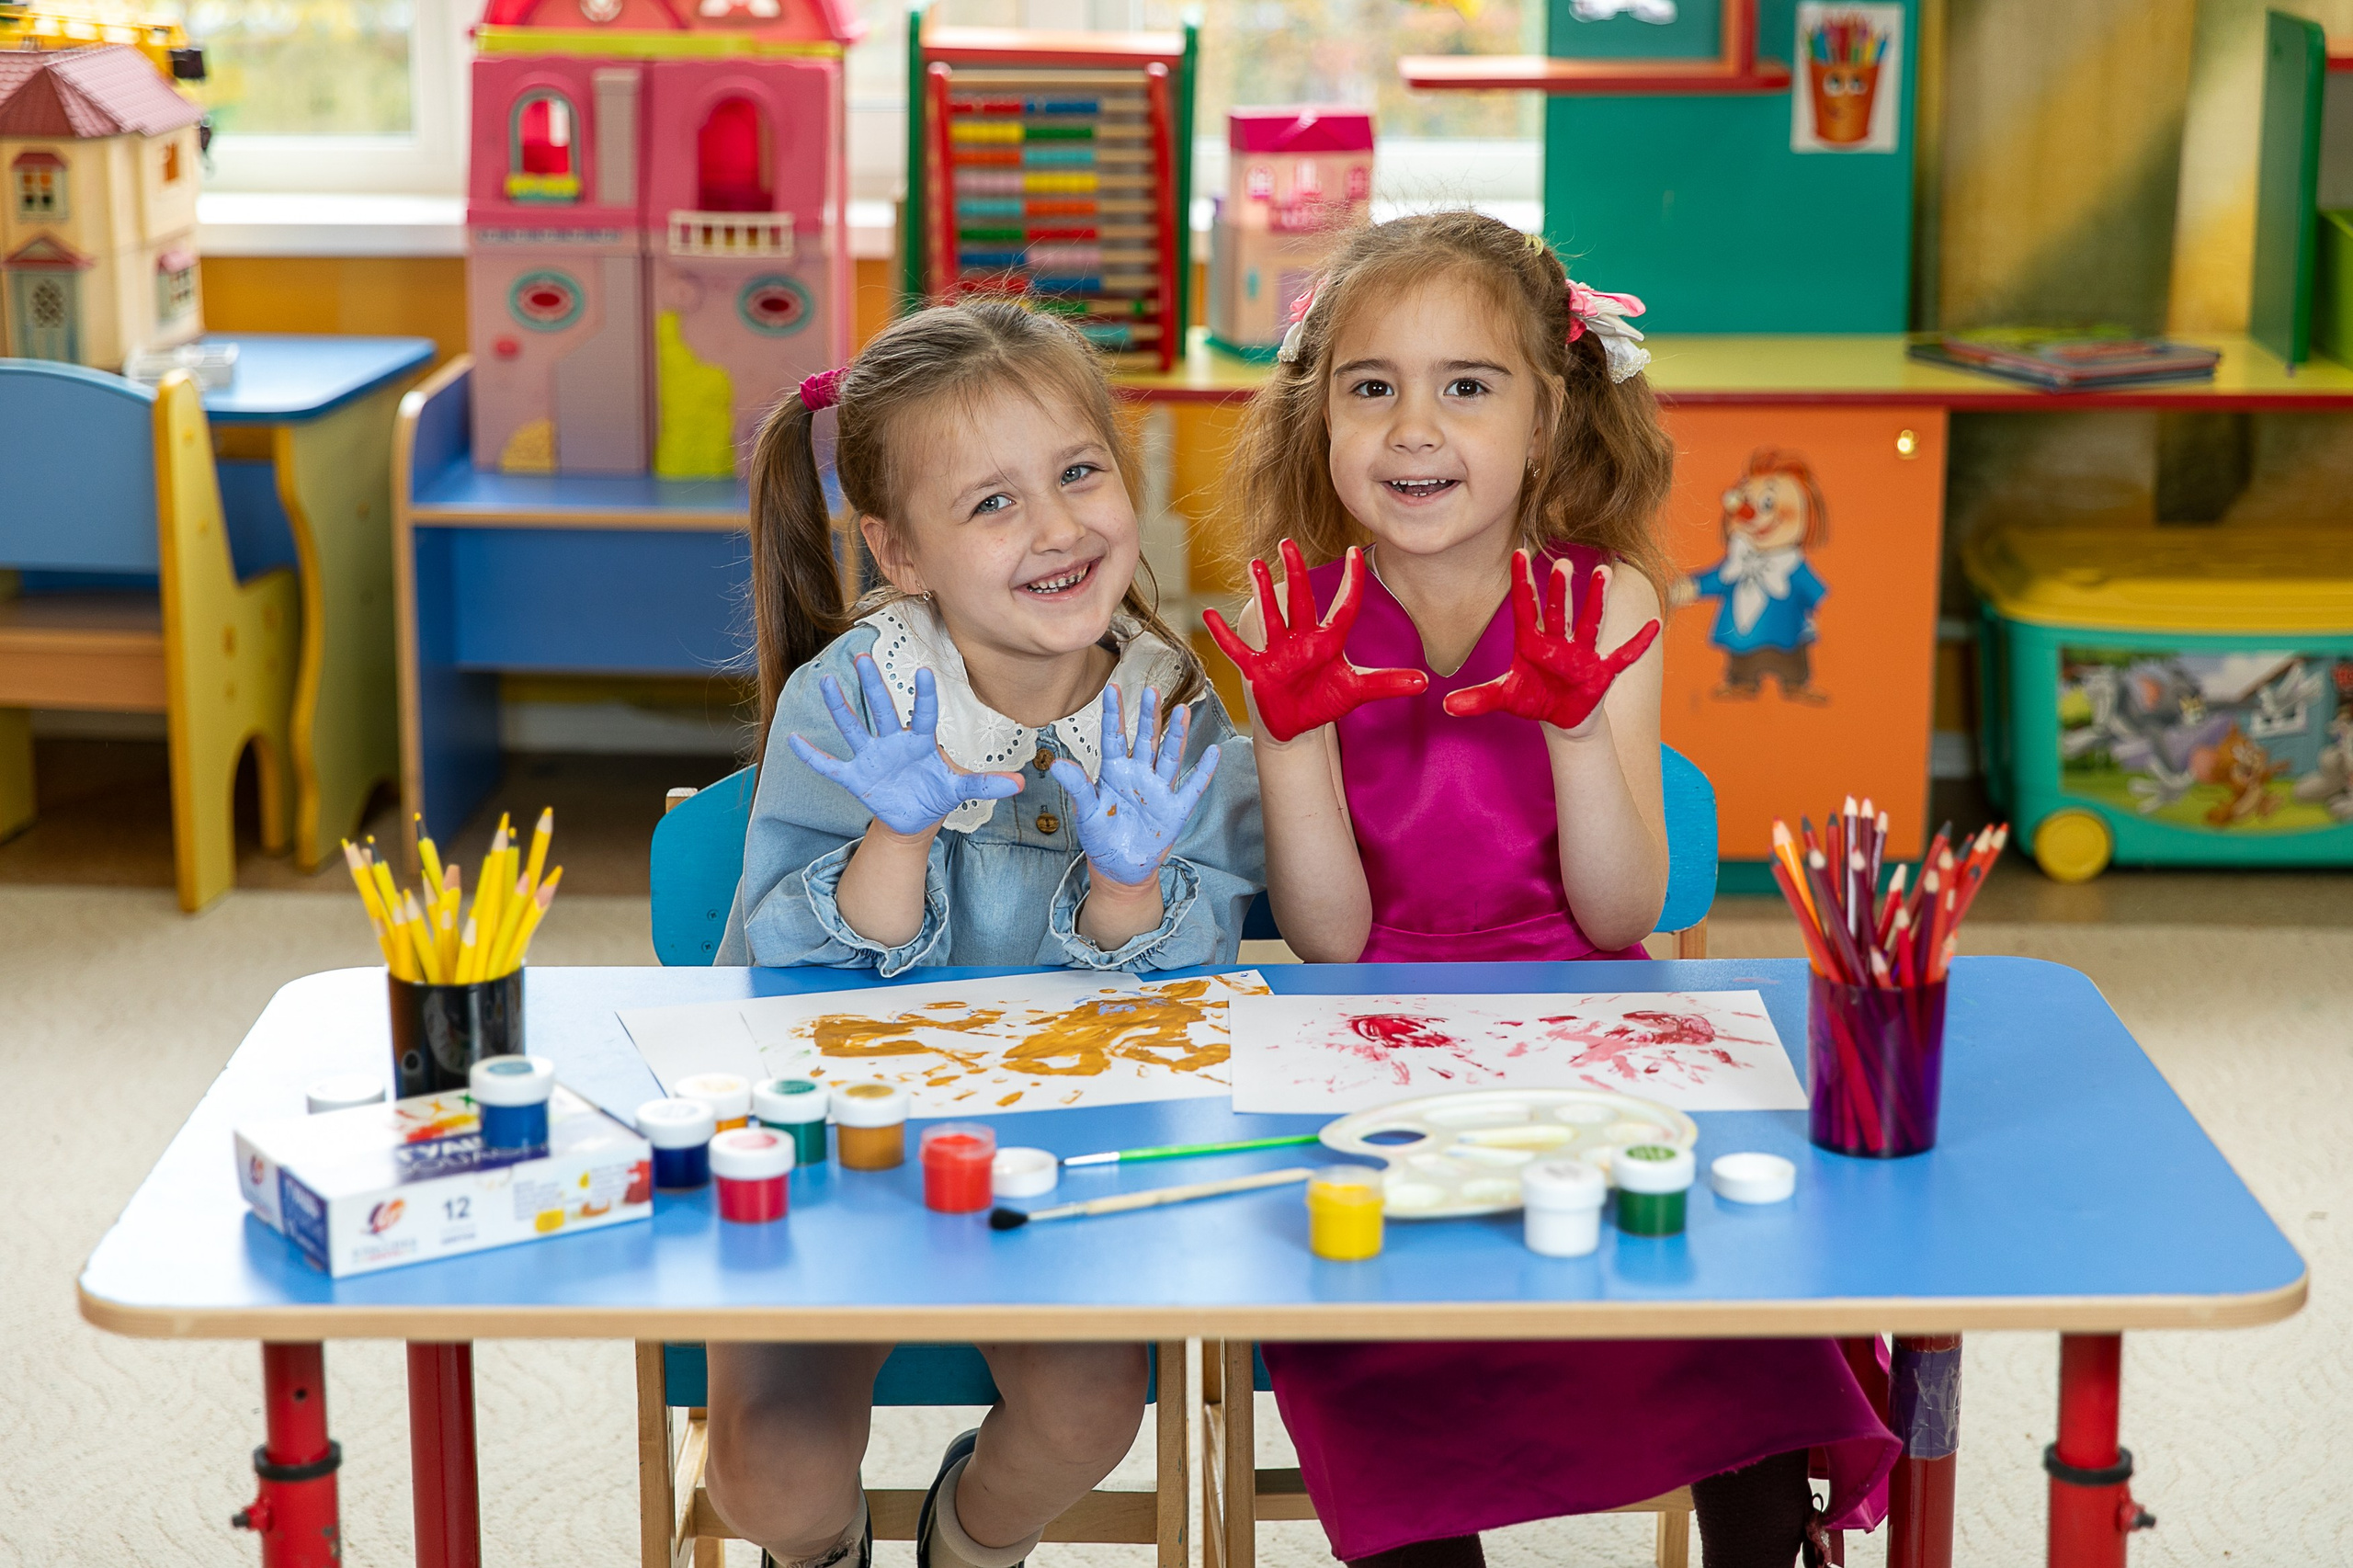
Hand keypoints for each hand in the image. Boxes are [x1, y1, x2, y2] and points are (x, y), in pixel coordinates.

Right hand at [787, 657, 1021, 835]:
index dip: (923, 696)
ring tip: (827, 682)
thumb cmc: (936, 794)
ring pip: (854, 728)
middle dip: (873, 687)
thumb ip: (986, 784)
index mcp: (921, 741)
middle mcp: (893, 742)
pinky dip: (813, 755)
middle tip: (863, 657)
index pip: (923, 714)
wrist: (913, 818)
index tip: (923, 672)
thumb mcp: (961, 790)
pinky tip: (793, 740)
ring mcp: (872, 757)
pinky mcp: (856, 778)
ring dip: (840, 707)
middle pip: (882, 710)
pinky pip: (831, 766)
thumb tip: (1021, 784)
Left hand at [1050, 686, 1219, 886]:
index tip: (1112, 688)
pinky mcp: (1175, 810)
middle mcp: (1139, 774)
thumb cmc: (1101, 837)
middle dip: (1149, 716)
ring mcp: (1158, 790)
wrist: (1119, 867)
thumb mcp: (1086, 812)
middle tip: (1152, 690)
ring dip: (1176, 735)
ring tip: (1183, 710)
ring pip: (1169, 756)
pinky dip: (1203, 772)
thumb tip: (1056, 765)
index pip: (1114, 736)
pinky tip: (1212, 752)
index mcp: (1115, 771)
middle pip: (1146, 740)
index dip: (1114, 713)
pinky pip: (1192, 788)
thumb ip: (1076, 786)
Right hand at [1201, 539, 1427, 742]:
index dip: (1352, 581)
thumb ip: (1388, 684)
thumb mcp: (1357, 692)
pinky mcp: (1257, 670)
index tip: (1357, 550)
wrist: (1297, 726)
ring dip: (1262, 592)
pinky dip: (1223, 635)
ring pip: (1270, 616)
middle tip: (1289, 544)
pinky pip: (1238, 650)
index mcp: (1328, 641)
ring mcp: (1278, 652)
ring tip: (1255, 564)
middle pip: (1300, 600)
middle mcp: (1302, 640)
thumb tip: (1426, 681)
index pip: (1344, 606)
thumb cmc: (1324, 702)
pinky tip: (1207, 615)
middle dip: (1295, 573)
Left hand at [1443, 551, 1659, 733]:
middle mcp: (1558, 642)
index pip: (1525, 606)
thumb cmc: (1534, 700)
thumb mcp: (1504, 699)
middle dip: (1561, 589)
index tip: (1518, 551)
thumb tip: (1445, 706)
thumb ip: (1477, 700)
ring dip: (1597, 599)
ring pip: (1590, 622)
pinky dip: (1638, 642)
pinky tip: (1653, 625)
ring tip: (1604, 571)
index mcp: (1531, 642)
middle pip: (1558, 610)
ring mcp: (1582, 654)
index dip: (1522, 581)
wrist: (1561, 719)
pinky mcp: (1602, 671)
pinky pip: (1623, 655)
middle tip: (1562, 563)